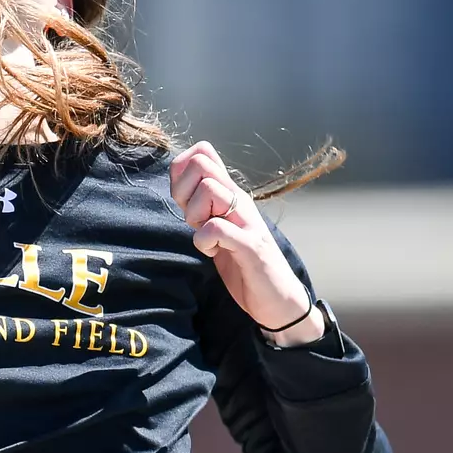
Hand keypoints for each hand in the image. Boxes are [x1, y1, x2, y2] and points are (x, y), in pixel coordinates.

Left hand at [170, 140, 322, 342]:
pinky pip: (216, 228)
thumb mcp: (216, 227)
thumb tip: (176, 184)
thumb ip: (200, 206)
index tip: (182, 201)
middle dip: (184, 192)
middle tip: (193, 220)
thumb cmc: (242, 263)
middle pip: (200, 164)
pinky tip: (212, 252)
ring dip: (195, 216)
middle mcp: (239, 200)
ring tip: (205, 238)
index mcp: (229, 193)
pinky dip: (204, 241)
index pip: (201, 153)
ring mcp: (247, 221)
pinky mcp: (251, 246)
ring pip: (209, 190)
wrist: (276, 299)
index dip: (180, 172)